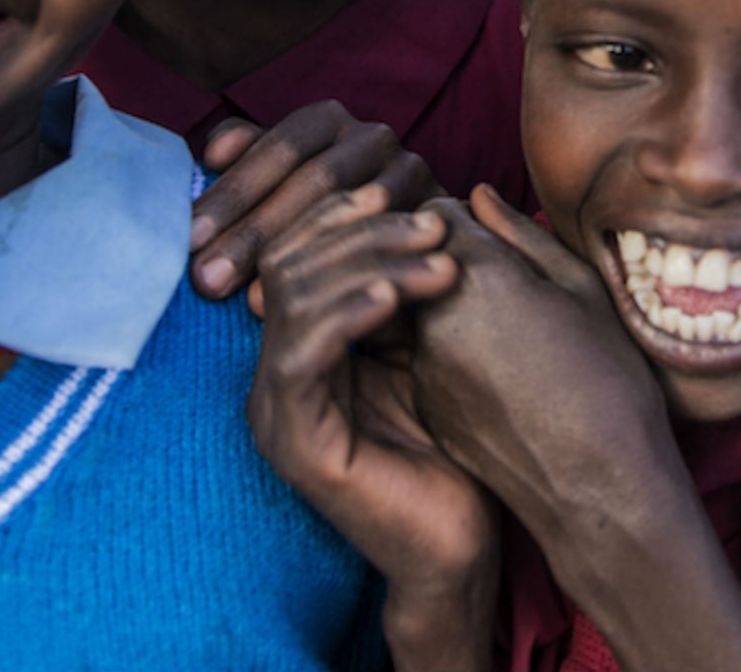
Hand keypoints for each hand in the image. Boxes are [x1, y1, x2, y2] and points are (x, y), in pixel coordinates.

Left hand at [191, 101, 435, 300]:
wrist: (406, 249)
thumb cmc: (325, 217)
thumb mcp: (282, 185)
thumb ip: (249, 163)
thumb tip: (211, 155)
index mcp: (327, 120)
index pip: (275, 148)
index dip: (233, 191)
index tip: (188, 237)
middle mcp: (372, 134)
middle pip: (310, 178)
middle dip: (254, 231)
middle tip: (205, 279)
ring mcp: (410, 169)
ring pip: (349, 208)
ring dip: (296, 253)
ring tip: (245, 297)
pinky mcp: (438, 211)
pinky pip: (387, 239)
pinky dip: (344, 270)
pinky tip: (307, 303)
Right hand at [248, 187, 496, 668]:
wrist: (462, 547)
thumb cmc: (462, 446)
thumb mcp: (440, 343)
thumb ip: (426, 279)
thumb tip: (448, 200)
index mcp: (303, 347)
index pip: (298, 250)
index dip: (344, 213)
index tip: (406, 193)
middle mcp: (278, 374)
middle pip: (292, 262)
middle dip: (364, 232)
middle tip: (435, 223)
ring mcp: (278, 410)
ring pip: (296, 299)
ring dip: (370, 264)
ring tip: (438, 259)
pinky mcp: (296, 443)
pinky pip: (304, 356)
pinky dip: (349, 312)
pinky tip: (398, 296)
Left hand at [409, 186, 671, 540]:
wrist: (602, 489)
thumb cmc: (609, 380)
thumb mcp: (580, 288)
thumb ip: (518, 234)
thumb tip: (476, 197)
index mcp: (475, 275)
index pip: (434, 214)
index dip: (465, 218)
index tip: (497, 238)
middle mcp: (432, 317)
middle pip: (413, 261)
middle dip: (442, 259)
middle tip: (495, 279)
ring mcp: (423, 368)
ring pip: (417, 310)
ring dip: (443, 306)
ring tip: (503, 330)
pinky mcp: (427, 408)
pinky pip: (425, 358)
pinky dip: (448, 353)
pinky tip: (497, 374)